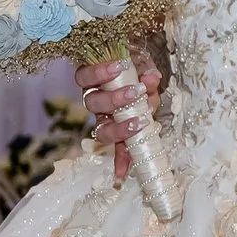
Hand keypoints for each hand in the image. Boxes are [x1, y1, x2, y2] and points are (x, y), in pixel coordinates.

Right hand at [73, 56, 163, 183]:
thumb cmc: (133, 67)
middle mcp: (94, 101)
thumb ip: (144, 70)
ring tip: (140, 122)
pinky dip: (121, 160)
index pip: (84, 76)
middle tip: (135, 92)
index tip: (119, 66)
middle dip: (114, 99)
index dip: (98, 72)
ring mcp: (104, 120)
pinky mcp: (118, 134)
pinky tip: (122, 173)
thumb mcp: (139, 63)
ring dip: (120, 128)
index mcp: (94, 81)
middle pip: (92, 104)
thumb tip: (151, 79)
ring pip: (101, 129)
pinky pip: (117, 148)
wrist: (138, 77)